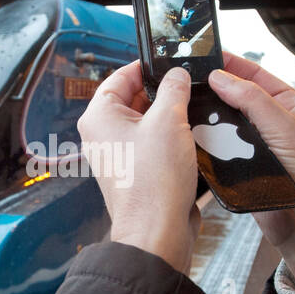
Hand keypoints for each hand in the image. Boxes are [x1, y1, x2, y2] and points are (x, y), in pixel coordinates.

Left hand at [76, 63, 200, 273]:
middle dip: (164, 92)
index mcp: (99, 116)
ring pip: (148, 123)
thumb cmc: (153, 180)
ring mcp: (120, 155)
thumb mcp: (169, 121)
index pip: (120, 76)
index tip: (172, 62)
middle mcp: (104, 134)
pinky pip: (154, 145)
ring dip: (171, 117)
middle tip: (190, 86)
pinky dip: (173, 139)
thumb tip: (177, 74)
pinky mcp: (137, 173)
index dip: (147, 66)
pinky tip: (195, 136)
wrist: (157, 232)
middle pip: (135, 99)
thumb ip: (174, 90)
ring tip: (196, 111)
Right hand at [206, 53, 294, 287]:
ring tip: (183, 104)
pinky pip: (217, 149)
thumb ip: (253, 101)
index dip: (231, 64)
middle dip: (213, 89)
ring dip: (206, 116)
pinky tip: (189, 135)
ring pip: (222, 123)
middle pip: (234, 97)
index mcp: (287, 105)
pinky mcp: (239, 166)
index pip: (254, 75)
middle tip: (186, 80)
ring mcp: (252, 145)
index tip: (205, 55)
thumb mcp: (285, 129)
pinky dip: (204, 142)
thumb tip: (222, 77)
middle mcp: (269, 122)